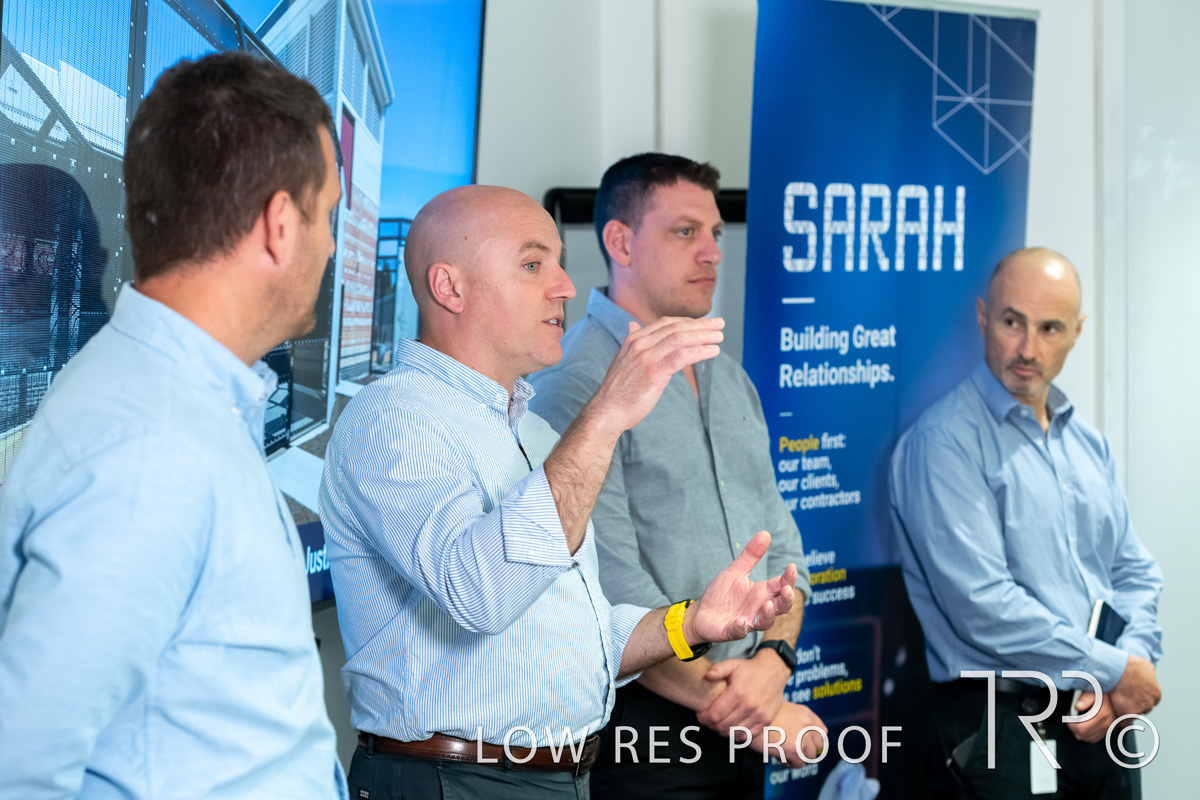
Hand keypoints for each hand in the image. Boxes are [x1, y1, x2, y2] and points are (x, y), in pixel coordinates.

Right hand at [584, 317, 723, 435]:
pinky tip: (713, 352)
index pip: (666, 323)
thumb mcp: (623, 360)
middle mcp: (640, 343)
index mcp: (634, 339)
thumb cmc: (617, 389)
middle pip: (677, 327)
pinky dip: (700, 351)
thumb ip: (632, 342)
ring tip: (720, 338)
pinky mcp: (654, 371)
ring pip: (681, 338)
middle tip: (719, 324)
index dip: (688, 322)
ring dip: (704, 336)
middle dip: (701, 325)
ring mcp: (646, 356)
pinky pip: (682, 356)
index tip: (704, 324)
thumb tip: (633, 325)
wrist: (606, 411)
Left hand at [683, 531, 797, 643]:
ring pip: (765, 622)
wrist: (700, 612)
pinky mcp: (731, 631)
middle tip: (787, 589)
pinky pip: (740, 632)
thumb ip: (750, 556)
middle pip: (781, 607)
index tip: (791, 567)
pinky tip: (740, 622)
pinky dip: (741, 628)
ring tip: (768, 605)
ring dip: (769, 615)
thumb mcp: (735, 571)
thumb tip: (766, 533)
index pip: (781, 586)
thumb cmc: (721, 593)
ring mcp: (747, 621)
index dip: (788, 578)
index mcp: (761, 593)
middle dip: (787, 599)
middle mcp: (758, 608)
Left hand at [696, 651, 790, 734]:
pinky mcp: (765, 721)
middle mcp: (749, 707)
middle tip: (707, 720)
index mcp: (738, 693)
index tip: (700, 716)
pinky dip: (737, 736)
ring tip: (718, 724)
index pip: (715, 714)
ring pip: (734, 733)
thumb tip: (706, 676)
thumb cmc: (750, 669)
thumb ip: (718, 669)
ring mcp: (759, 716)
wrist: (774, 671)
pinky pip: (748, 736)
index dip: (704, 718)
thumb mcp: (733, 664)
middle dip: (711, 725)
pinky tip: (731, 729)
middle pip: (723, 726)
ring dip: (722, 731)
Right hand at [748, 702, 826, 762]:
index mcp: (805, 713)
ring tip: (784, 753)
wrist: (748, 719)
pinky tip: (779, 757)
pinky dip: (789, 763)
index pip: (822, 731)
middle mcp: (807, 724)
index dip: (813, 739)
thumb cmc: (760, 714)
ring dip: (798, 757)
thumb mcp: (782, 709)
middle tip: (793, 749)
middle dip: (806, 749)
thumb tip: (798, 734)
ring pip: (810, 756)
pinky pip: (799, 764)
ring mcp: (802, 738)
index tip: (806, 743)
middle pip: (818, 745)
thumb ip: (794, 719)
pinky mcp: (795, 750)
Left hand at [1067, 692, 1116, 742]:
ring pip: (1087, 739)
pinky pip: (1094, 738)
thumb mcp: (1094, 691)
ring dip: (1079, 731)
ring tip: (1077, 720)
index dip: (1070, 723)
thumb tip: (1077, 706)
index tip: (1068, 715)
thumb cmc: (1105, 693)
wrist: (1120, 696)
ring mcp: (1107, 729)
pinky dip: (1087, 734)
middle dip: (1072, 728)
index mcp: (1101, 715)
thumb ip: (1085, 698)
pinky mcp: (1108, 730)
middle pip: (1082, 735)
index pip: (1080, 728)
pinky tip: (1085, 724)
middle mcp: (1105, 724)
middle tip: (1070, 717)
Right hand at [1108, 654, 1161, 716]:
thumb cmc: (1131, 665)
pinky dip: (1122, 721)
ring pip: (1135, 714)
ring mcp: (1140, 708)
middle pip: (1144, 708)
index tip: (1134, 696)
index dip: (1141, 698)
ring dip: (1128, 711)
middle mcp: (1150, 702)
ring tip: (1118, 708)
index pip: (1151, 700)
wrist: (1120, 670)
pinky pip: (1126, 721)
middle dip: (1136, 705)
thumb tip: (1148, 670)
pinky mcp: (1129, 713)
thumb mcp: (1145, 665)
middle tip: (1125, 700)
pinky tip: (1117, 720)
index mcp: (1156, 693)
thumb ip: (1149, 672)